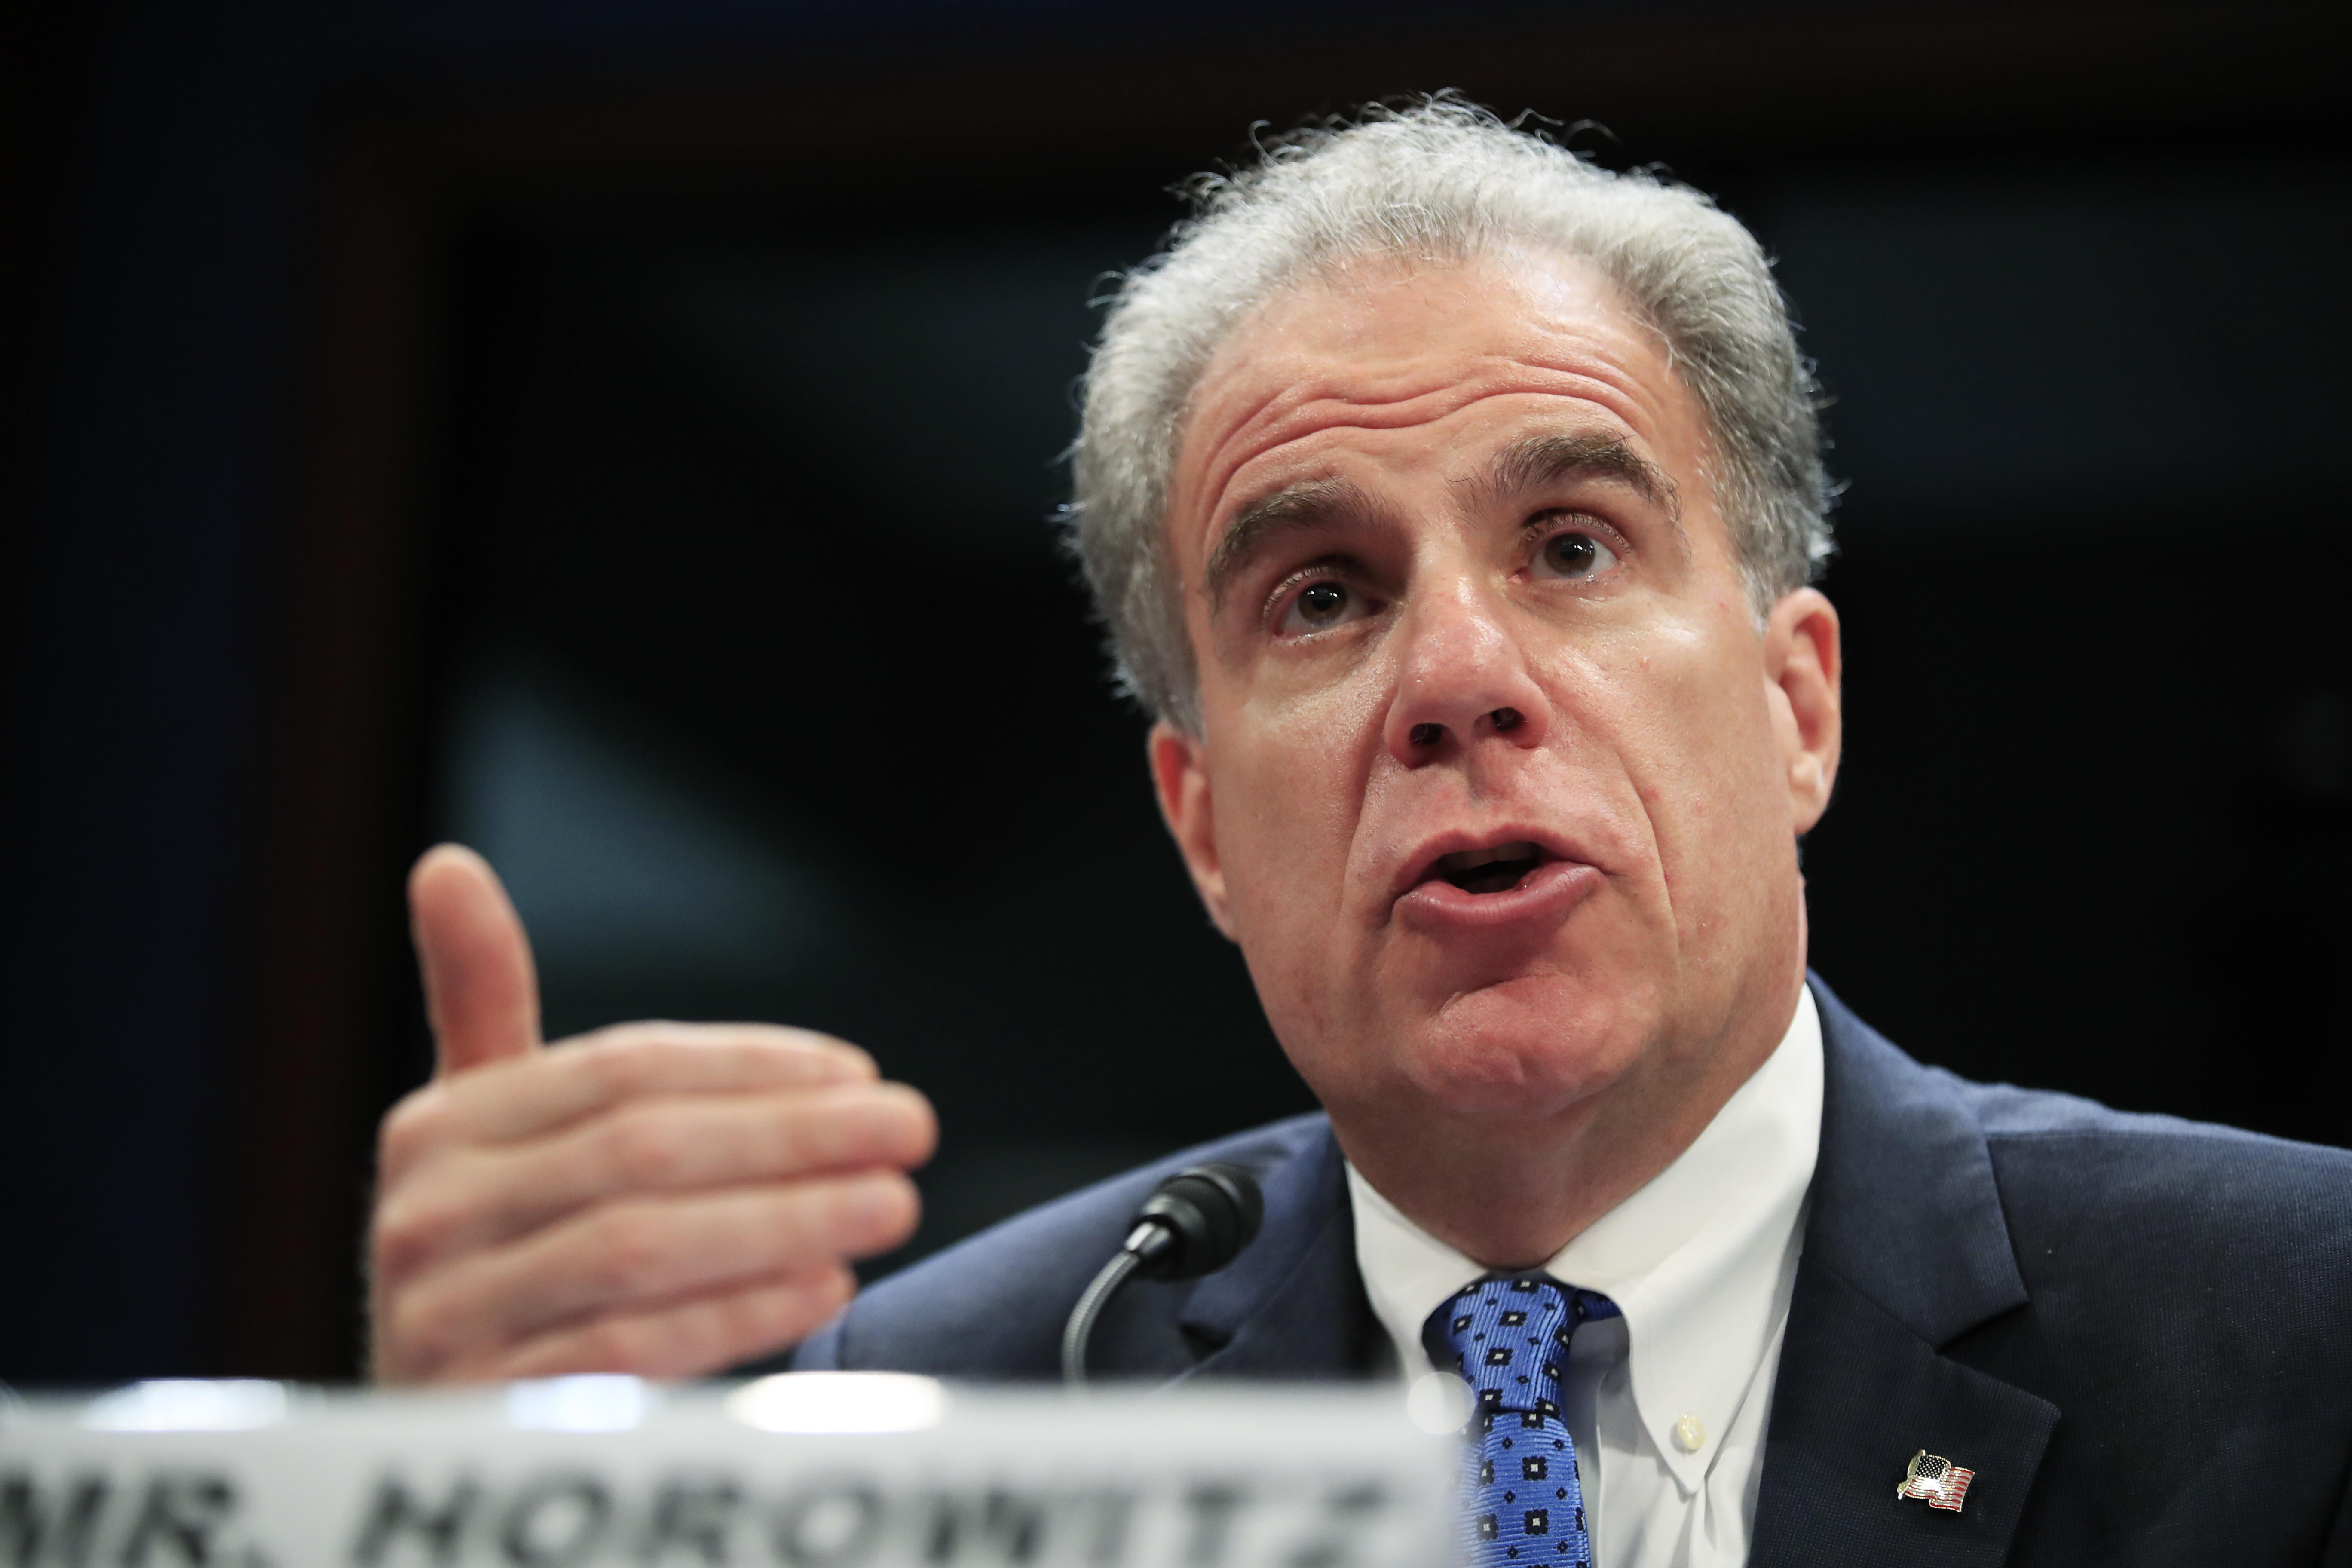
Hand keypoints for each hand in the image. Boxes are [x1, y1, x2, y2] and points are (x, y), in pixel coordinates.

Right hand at [368, 845, 935, 1382]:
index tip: (860, 1072)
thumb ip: (480, 1001)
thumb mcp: (479, 1128)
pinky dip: (738, 1314)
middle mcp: (428, 1215)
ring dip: (787, 1221)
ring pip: (645, 1247)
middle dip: (794, 1137)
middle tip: (909, 1130)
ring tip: (890, 1203)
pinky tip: (826, 1285)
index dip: (753, 1065)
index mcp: (439, 1127)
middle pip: (646, 1151)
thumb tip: (445, 864)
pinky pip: (632, 1348)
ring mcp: (450, 1317)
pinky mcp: (489, 1408)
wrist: (422, 1422)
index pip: (624, 1069)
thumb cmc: (489, 1249)